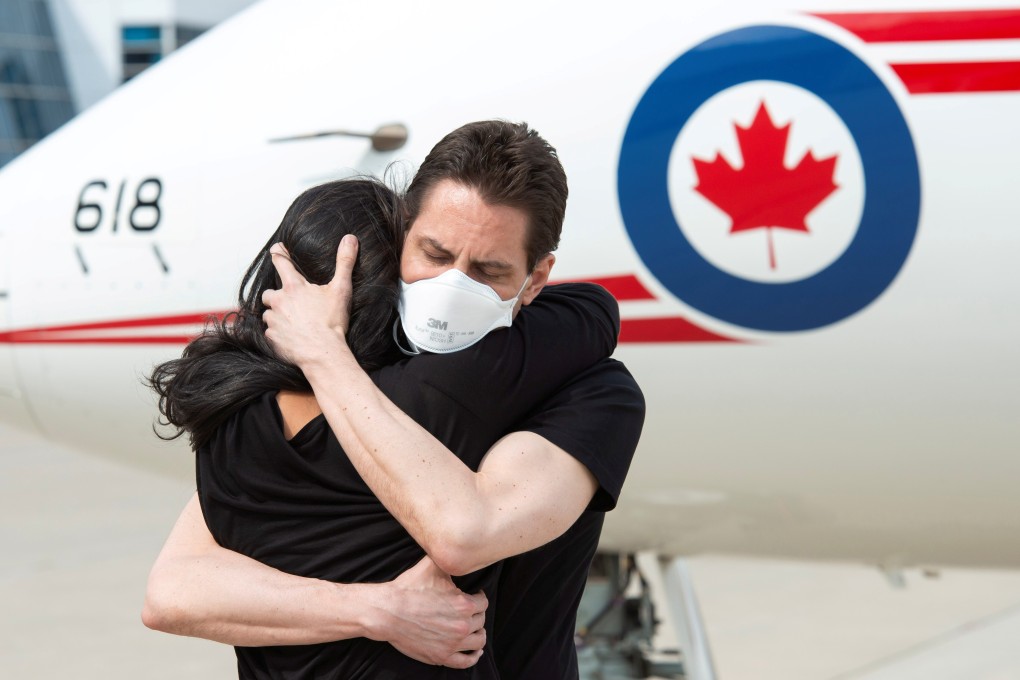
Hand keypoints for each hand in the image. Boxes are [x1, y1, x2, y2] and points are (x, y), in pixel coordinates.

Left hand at [261, 237, 356, 366]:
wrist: (323, 353)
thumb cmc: (332, 322)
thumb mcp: (341, 289)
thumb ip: (344, 262)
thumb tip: (350, 239)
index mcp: (294, 287)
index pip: (281, 262)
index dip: (278, 253)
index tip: (276, 249)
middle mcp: (279, 301)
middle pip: (269, 293)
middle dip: (276, 295)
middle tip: (288, 301)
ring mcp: (274, 320)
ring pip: (269, 314)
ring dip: (276, 315)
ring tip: (291, 321)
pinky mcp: (272, 338)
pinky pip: (270, 333)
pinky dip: (278, 333)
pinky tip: (290, 336)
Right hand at [375, 556, 486, 668]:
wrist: (387, 611)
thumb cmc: (409, 588)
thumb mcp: (432, 566)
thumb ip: (449, 559)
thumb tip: (457, 548)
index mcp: (464, 604)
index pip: (483, 602)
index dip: (479, 597)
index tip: (474, 596)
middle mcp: (462, 626)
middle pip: (481, 621)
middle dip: (476, 614)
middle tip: (470, 611)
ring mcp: (452, 643)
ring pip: (478, 641)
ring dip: (478, 633)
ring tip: (475, 629)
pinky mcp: (441, 656)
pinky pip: (466, 661)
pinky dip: (474, 656)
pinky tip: (475, 651)